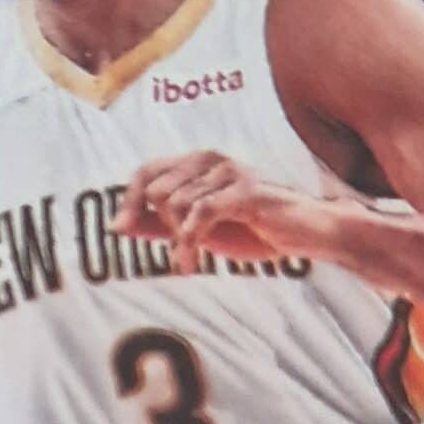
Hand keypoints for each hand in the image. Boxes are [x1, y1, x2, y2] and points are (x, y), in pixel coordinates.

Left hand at [114, 150, 329, 273]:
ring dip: (176, 240)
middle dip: (161, 225)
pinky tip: (188, 265)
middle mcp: (210, 159)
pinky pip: (198, 215)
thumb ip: (161, 225)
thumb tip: (121, 226)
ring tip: (190, 259)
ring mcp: (228, 172)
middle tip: (181, 245)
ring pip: (176, 204)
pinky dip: (186, 244)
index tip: (119, 230)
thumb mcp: (200, 229)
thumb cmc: (254, 229)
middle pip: (157, 190)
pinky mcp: (245, 191)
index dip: (129, 200)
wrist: (304, 235)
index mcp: (198, 163)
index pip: (146, 172)